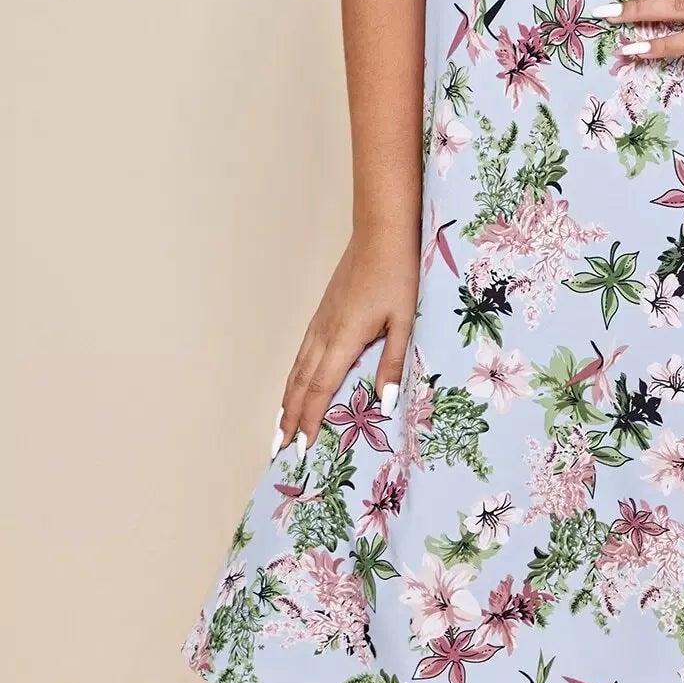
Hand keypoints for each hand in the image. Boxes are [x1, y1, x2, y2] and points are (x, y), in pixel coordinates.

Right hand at [272, 226, 418, 460]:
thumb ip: (392, 363)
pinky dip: (293, 376)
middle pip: (299, 384)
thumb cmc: (398, 274)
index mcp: (343, 339)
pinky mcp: (324, 312)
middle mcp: (324, 333)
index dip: (308, 420)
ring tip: (278, 426)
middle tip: (279, 449)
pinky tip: (294, 384)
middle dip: (289, 418)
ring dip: (286, 400)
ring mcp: (320, 321)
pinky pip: (302, 353)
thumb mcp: (405, 320)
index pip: (319, 389)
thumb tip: (384, 404)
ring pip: (296, 368)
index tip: (301, 447)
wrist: (381, 233)